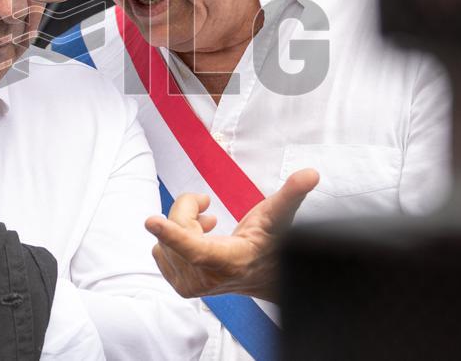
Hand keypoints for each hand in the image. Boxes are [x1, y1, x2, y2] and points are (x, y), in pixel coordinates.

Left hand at [144, 168, 318, 300]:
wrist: (264, 276)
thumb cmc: (270, 242)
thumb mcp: (280, 217)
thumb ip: (292, 195)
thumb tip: (311, 173)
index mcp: (229, 261)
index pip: (195, 248)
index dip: (173, 232)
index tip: (150, 221)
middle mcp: (206, 279)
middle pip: (178, 228)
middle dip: (190, 212)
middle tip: (210, 209)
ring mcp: (191, 285)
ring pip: (166, 237)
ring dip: (184, 225)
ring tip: (208, 226)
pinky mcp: (180, 286)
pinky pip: (160, 248)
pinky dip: (175, 237)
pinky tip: (198, 237)